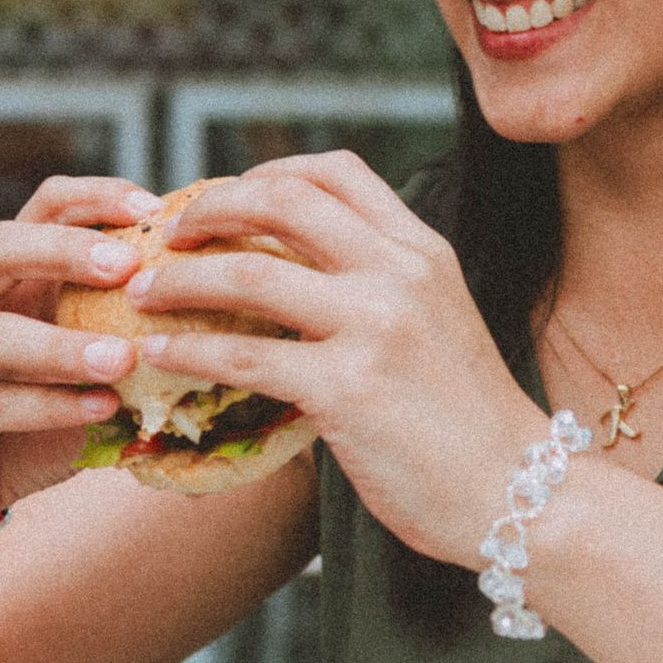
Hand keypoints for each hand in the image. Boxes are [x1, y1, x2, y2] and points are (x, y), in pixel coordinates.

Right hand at [0, 175, 160, 547]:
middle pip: (2, 246)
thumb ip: (122, 332)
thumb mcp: (82, 367)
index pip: (42, 208)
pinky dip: (47, 406)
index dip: (93, 199)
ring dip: (61, 344)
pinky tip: (99, 410)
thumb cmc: (30, 420)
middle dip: (67, 252)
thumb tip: (213, 309)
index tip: (150, 207)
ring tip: (123, 358)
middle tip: (129, 267)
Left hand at [131, 153, 547, 564]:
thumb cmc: (470, 424)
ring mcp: (374, 328)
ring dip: (178, 278)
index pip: (335, 170)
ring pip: (247, 273)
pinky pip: (243, 356)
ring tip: (143, 294)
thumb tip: (296, 282)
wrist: (518, 492)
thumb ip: (381, 290)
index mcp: (423, 251)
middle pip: (281, 198)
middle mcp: (399, 273)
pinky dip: (189, 350)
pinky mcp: (347, 390)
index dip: (264, 173)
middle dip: (207, 208)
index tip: (224, 202)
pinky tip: (161, 357)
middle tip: (165, 234)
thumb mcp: (439, 325)